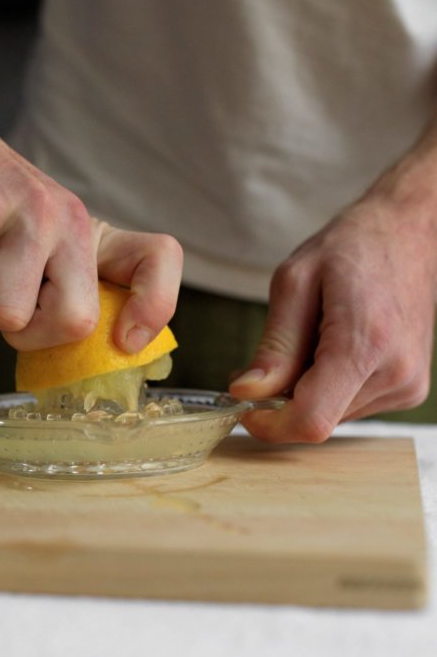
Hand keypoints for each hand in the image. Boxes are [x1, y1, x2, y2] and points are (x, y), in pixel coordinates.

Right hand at [0, 90, 182, 350]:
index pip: (158, 259)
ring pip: (5, 313)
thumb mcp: (38, 238)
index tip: (125, 340)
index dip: (154, 307)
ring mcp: (23, 211)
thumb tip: (79, 351)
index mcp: (87, 233)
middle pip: (74, 321)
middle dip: (25, 333)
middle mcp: (66, 219)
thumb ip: (62, 284)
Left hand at [229, 154, 436, 441]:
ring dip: (308, 391)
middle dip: (283, 399)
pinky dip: (331, 387)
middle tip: (274, 356)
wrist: (409, 232)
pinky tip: (336, 347)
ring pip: (333, 415)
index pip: (310, 420)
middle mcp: (395, 372)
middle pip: (318, 418)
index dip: (268, 425)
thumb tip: (247, 392)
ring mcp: (408, 384)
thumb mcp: (295, 282)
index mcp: (365, 343)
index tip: (245, 407)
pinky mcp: (410, 388)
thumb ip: (274, 345)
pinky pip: (352, 405)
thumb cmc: (352, 247)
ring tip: (314, 339)